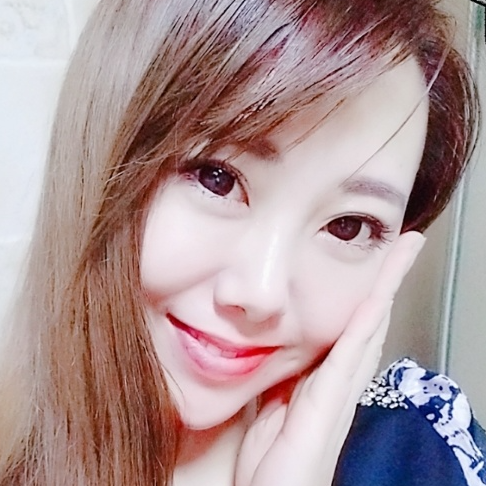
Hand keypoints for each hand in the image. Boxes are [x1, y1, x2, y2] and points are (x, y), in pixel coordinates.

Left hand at [235, 231, 425, 485]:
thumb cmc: (272, 458)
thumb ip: (279, 377)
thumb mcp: (271, 405)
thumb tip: (273, 348)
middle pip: (368, 320)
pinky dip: (365, 326)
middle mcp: (339, 378)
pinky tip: (376, 301)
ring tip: (403, 253)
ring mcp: (340, 391)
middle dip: (386, 280)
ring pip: (367, 329)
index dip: (366, 290)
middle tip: (405, 244)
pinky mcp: (330, 406)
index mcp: (323, 375)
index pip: (349, 324)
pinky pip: (350, 358)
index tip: (374, 257)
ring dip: (385, 289)